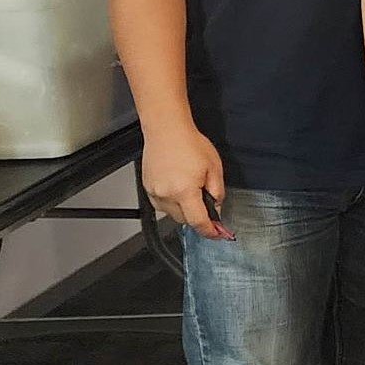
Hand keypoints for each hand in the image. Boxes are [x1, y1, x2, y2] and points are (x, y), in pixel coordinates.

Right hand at [143, 124, 231, 239]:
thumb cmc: (190, 144)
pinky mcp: (147, 188)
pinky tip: (179, 186)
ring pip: (172, 214)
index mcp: (184, 191)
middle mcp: (166, 195)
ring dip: (184, 209)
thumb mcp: (214, 168)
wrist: (167, 130)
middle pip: (185, 220)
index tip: (217, 234)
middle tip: (207, 202)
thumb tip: (217, 209)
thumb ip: (217, 193)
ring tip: (191, 188)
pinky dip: (173, 202)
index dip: (210, 231)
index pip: (198, 222)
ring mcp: (154, 192)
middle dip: (197, 216)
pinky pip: (162, 204)